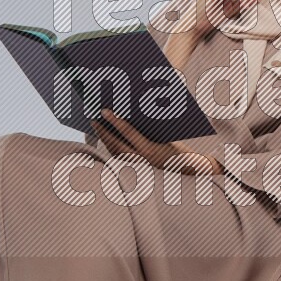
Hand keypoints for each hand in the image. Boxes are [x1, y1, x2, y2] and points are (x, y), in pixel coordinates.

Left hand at [90, 108, 220, 175]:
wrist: (187, 170)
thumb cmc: (178, 148)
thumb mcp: (167, 135)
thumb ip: (150, 125)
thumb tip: (131, 109)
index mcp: (150, 150)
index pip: (128, 133)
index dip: (115, 120)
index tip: (104, 110)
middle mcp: (141, 161)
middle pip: (115, 144)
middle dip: (102, 130)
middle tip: (93, 117)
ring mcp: (136, 168)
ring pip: (114, 151)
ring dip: (104, 138)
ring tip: (96, 124)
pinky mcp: (134, 170)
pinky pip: (118, 157)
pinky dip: (110, 145)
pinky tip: (105, 135)